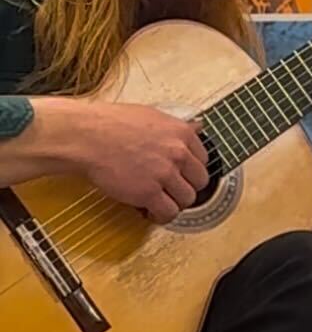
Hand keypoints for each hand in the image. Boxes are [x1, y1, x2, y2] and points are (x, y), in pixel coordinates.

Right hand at [70, 100, 209, 224]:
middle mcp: (178, 153)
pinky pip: (168, 212)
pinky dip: (162, 216)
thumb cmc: (112, 123)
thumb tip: (198, 126)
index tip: (183, 175)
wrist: (87, 136)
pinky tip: (152, 213)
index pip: (203, 159)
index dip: (192, 170)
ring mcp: (164, 174)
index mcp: (182, 133)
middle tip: (172, 190)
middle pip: (200, 181)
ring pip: (187, 199)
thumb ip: (178, 126)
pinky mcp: (148, 193)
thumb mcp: (154, 115)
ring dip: (175, 203)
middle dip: (187, 187)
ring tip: (161, 202)